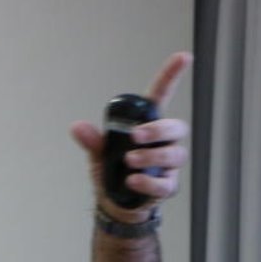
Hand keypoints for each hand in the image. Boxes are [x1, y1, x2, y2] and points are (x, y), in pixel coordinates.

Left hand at [70, 52, 192, 222]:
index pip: (162, 97)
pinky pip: (165, 183)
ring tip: (129, 161)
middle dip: (158, 130)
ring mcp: (168, 165)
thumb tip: (77, 127)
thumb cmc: (111, 172)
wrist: (113, 205)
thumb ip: (92, 140)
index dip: (172, 76)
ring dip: (152, 156)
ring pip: (175, 154)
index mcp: (146, 127)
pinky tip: (133, 181)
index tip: (183, 57)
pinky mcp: (166, 186)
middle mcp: (163, 143)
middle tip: (135, 136)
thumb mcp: (98, 154)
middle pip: (176, 128)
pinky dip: (149, 182)